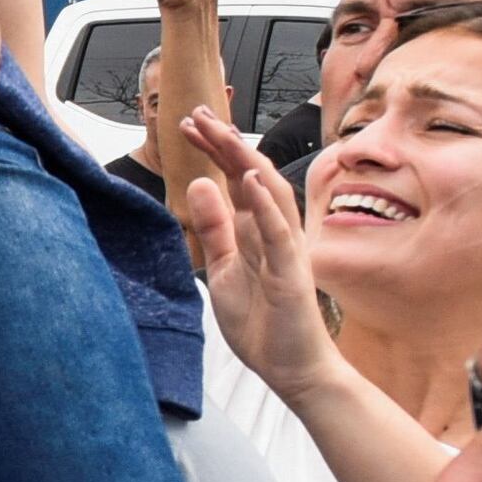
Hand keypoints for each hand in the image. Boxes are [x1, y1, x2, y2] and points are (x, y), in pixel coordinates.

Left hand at [174, 114, 341, 397]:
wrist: (291, 368)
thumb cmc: (263, 321)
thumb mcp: (223, 269)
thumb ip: (214, 229)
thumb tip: (200, 185)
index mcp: (254, 231)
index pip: (235, 179)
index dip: (215, 150)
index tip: (189, 125)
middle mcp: (274, 232)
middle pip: (253, 176)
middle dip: (226, 143)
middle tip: (198, 113)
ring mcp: (286, 250)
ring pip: (271, 195)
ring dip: (247, 162)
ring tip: (223, 134)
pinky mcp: (292, 273)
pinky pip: (280, 233)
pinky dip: (266, 205)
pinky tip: (252, 181)